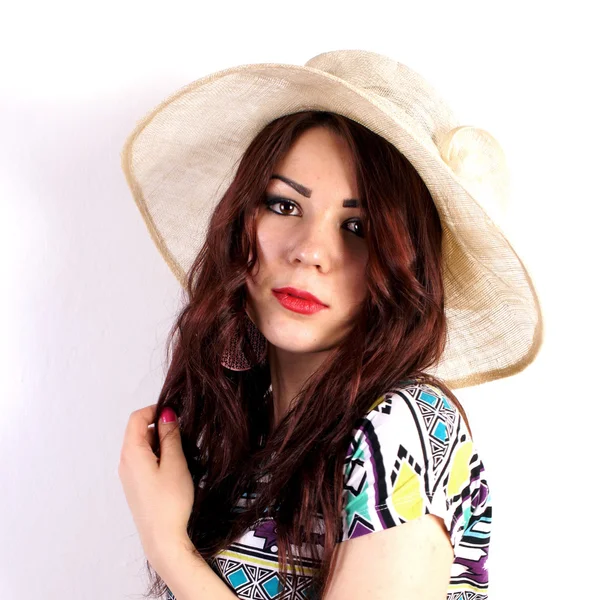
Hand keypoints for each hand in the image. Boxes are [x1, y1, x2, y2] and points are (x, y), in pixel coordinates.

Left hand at [118, 404, 194, 571]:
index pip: (137, 418)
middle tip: (184, 434)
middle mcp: (125, 462)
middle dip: (160, 426)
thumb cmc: (170, 501)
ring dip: (160, 442)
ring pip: (142, 447)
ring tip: (183, 452)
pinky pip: (143, 461)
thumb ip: (170, 435)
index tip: (177, 412)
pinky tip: (174, 467)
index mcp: (131, 452)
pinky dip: (158, 456)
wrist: (163, 540)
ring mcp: (129, 476)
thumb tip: (166, 414)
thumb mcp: (175, 463)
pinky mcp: (135, 486)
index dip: (155, 410)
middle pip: (138, 431)